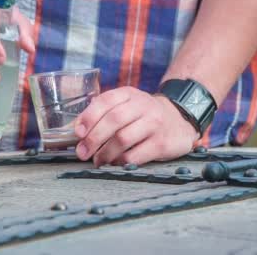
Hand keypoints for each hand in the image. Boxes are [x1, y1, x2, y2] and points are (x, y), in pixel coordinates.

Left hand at [74, 86, 199, 166]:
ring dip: (105, 153)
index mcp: (129, 94)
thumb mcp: (127, 104)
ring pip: (123, 139)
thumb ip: (104, 112)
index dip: (88, 117)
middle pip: (113, 120)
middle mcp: (143, 105)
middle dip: (93, 138)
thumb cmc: (144, 115)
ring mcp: (154, 124)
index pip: (105, 100)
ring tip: (97, 161)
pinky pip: (135, 155)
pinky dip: (120, 161)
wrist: (179, 120)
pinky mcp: (162, 143)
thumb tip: (76, 130)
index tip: (78, 133)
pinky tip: (115, 163)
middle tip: (82, 152)